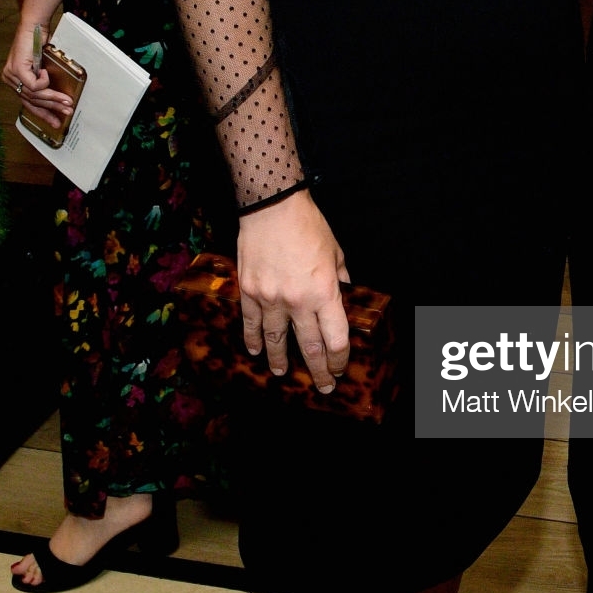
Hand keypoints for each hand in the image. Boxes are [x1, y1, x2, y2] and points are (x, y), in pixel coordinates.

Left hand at [2, 19, 70, 123]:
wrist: (34, 26)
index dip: (43, 113)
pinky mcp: (17, 70)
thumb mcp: (40, 67)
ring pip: (35, 95)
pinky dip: (44, 82)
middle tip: (66, 112)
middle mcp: (9, 79)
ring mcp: (11, 75)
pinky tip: (47, 74)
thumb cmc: (38, 43)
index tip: (56, 121)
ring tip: (67, 102)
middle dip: (52, 108)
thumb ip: (40, 81)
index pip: (28, 103)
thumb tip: (54, 99)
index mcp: (13, 80)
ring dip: (53, 99)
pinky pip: (34, 86)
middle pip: (32, 101)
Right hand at [238, 187, 350, 391]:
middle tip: (322, 387)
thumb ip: (340, 279)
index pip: (335, 339)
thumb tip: (343, 295)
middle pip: (309, 347)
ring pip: (276, 340)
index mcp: (324, 292)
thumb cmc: (308, 226)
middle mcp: (298, 301)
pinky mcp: (249, 291)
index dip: (339, 359)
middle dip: (318, 371)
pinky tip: (254, 350)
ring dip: (280, 360)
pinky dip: (253, 339)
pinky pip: (251, 323)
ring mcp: (270, 298)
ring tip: (282, 373)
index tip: (340, 368)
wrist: (272, 206)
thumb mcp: (336, 252)